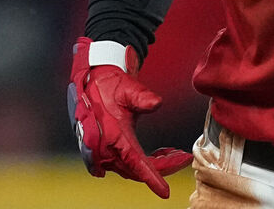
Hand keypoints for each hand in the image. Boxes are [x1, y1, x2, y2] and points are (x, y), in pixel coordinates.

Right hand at [67, 37, 192, 197]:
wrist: (92, 81)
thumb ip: (142, 97)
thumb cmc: (110, 84)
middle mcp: (105, 147)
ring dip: (152, 164)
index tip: (164, 191)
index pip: (135, 163)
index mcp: (112, 134)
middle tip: (181, 157)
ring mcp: (102, 151)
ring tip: (172, 153)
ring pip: (131, 168)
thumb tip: (157, 103)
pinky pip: (124, 164)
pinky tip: (157, 154)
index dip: (151, 178)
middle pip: (137, 169)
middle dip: (161, 167)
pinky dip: (141, 162)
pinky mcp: (103, 150)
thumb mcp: (128, 88)